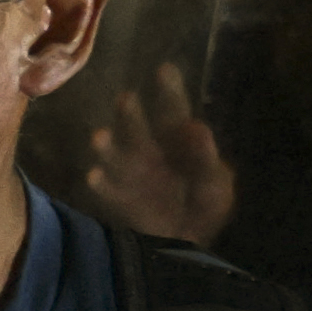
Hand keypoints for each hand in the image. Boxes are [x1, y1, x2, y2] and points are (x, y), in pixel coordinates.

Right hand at [75, 62, 232, 246]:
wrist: (187, 241)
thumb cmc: (205, 205)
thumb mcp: (216, 182)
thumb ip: (207, 157)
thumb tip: (197, 125)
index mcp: (176, 141)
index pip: (172, 109)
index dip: (169, 89)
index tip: (164, 69)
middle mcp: (147, 150)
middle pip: (135, 125)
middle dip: (129, 113)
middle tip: (126, 99)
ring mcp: (129, 173)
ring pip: (113, 153)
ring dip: (105, 144)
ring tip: (100, 136)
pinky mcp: (118, 197)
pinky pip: (105, 188)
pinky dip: (99, 182)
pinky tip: (95, 176)